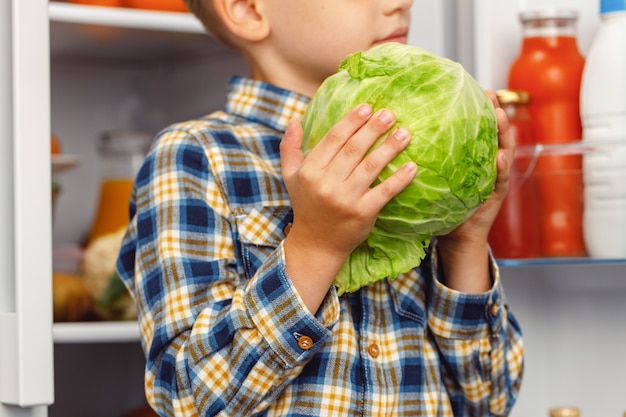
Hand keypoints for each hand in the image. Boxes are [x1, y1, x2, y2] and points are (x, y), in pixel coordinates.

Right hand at [280, 104, 415, 311]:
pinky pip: (385, 192)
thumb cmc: (307, 206)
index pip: (333, 140)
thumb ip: (290, 148)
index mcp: (310, 172)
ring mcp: (345, 199)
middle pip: (354, 150)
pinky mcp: (363, 213)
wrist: (317, 244)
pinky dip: (399, 179)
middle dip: (373, 129)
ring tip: (405, 133)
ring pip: (371, 167)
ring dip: (390, 148)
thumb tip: (293, 120)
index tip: (367, 107)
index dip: (351, 122)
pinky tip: (412, 166)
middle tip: (390, 113)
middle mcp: (326, 184)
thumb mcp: (291, 177)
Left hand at [436, 90, 514, 291]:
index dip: (475, 109)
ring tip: (499, 116)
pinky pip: (499, 180)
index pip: (474, 129)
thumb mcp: (432, 177)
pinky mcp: (494, 196)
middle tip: (491, 94)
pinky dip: (500, 168)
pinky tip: (498, 157)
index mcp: (469, 158)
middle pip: (492, 134)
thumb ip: (425, 157)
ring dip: (503, 133)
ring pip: (502, 151)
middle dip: (495, 113)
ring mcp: (493, 179)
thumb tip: (395, 135)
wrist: (454, 236)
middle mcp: (485, 164)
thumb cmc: (439, 205)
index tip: (472, 88)